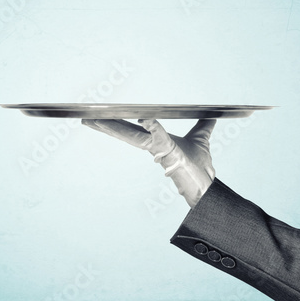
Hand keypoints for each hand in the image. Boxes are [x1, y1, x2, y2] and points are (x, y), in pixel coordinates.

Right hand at [82, 118, 216, 206]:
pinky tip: (145, 118)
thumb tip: (211, 115)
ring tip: (95, 121)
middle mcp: (153, 146)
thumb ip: (203, 126)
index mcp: (156, 142)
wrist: (207, 185)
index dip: (117, 124)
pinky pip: (159, 136)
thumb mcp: (201, 139)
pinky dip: (153, 126)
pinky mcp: (169, 151)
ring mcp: (158, 149)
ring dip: (114, 128)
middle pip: (125, 133)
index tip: (102, 117)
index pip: (132, 130)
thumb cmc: (201, 167)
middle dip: (106, 126)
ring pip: (132, 136)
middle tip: (88, 119)